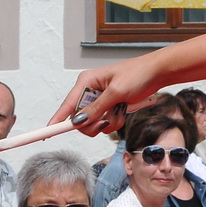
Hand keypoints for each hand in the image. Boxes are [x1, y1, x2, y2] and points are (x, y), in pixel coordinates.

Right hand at [50, 34, 205, 135]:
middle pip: (80, 120)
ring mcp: (101, 101)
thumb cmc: (137, 74)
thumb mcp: (116, 92)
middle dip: (94, 124)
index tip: (47, 133)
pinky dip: (116, 121)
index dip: (56, 120)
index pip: (66, 105)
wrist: (158, 73)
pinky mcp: (110, 107)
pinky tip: (125, 110)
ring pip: (95, 124)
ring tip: (122, 110)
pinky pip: (107, 123)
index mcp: (86, 82)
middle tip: (106, 120)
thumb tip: (77, 122)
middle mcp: (90, 92)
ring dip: (109, 122)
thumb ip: (96, 108)